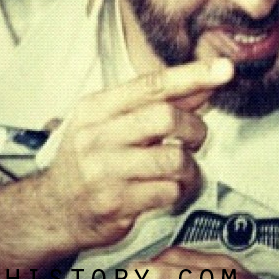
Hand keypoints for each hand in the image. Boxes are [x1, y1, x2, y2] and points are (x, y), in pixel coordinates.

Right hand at [36, 58, 233, 250]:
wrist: (54, 209)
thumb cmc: (92, 158)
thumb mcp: (113, 122)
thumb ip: (159, 102)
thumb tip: (205, 83)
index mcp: (97, 107)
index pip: (152, 84)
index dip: (193, 75)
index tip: (224, 69)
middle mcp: (97, 135)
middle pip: (166, 117)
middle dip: (194, 129)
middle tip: (195, 139)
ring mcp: (104, 171)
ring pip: (174, 158)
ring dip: (190, 166)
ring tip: (182, 170)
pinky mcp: (115, 204)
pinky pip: (169, 191)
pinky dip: (180, 190)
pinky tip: (170, 189)